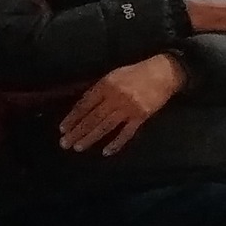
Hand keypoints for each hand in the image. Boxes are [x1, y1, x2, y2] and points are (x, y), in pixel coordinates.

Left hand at [59, 54, 185, 153]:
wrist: (163, 73)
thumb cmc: (136, 72)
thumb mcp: (114, 75)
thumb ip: (100, 89)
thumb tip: (83, 106)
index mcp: (106, 85)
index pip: (85, 104)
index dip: (73, 117)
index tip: (62, 128)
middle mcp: (115, 98)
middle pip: (92, 118)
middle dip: (77, 131)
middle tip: (64, 143)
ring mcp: (128, 109)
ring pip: (105, 126)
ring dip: (90, 138)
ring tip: (78, 147)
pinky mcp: (141, 117)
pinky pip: (126, 133)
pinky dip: (116, 143)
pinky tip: (106, 152)